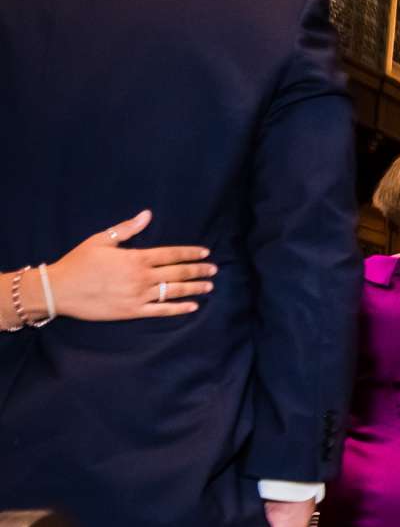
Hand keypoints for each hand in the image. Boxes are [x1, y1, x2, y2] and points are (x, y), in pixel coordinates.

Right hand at [44, 210, 215, 320]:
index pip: (172, 254)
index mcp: (136, 258)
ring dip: (194, 288)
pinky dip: (179, 309)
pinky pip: (161, 311)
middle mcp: (141, 277)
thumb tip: (148, 214)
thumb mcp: (101, 240)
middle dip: (199, 270)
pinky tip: (193, 306)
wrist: (59, 289)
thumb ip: (127, 228)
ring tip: (209, 286)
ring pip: (173, 291)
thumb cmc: (79, 262)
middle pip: (178, 272)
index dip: (191, 253)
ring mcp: (138, 296)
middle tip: (214, 269)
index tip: (205, 253)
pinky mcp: (132, 312)